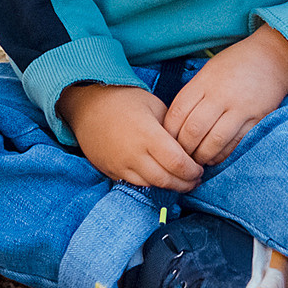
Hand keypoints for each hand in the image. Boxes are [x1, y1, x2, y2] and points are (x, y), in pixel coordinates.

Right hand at [60, 84, 203, 190]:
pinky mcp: (111, 171)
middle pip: (166, 180)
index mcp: (148, 134)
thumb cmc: (124, 101)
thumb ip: (172, 128)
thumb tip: (188, 147)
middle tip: (195, 180)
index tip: (199, 168)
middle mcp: (134, 154)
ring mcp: (121, 165)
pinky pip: (136, 184)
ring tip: (181, 180)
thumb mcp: (154, 105)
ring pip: (152, 185)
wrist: (88, 107)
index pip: (177, 163)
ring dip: (169, 186)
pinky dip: (151, 183)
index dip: (192, 171)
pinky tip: (160, 177)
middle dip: (185, 183)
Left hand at [164, 27, 287, 167]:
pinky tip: (215, 157)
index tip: (167, 142)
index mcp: (204, 82)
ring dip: (202, 156)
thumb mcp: (209, 71)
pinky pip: (235, 144)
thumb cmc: (235, 64)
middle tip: (181, 156)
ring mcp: (239, 108)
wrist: (273, 57)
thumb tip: (174, 124)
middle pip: (193, 130)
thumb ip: (193, 94)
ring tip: (197, 161)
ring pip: (213, 141)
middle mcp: (220, 95)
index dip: (169, 133)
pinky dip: (222, 155)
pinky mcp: (257, 119)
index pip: (177, 113)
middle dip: (184, 149)